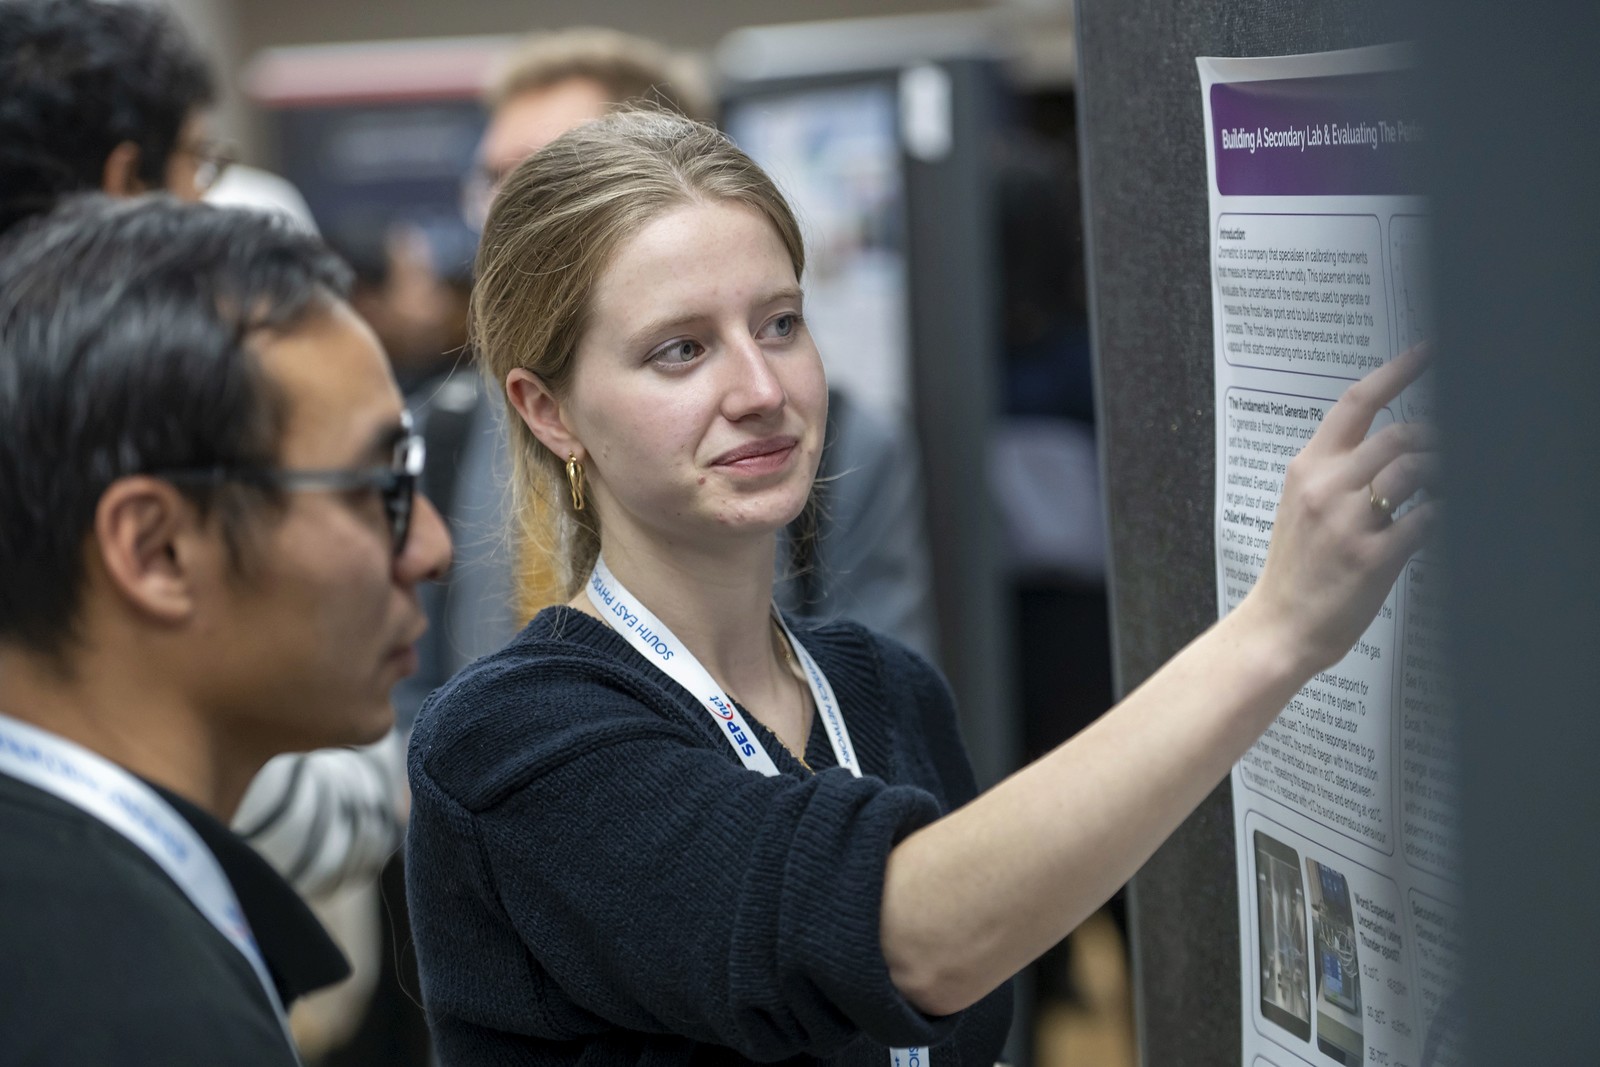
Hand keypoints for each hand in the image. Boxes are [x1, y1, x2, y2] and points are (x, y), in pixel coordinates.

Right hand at [1244, 346, 1439, 674]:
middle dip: (1435, 437)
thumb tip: (1395, 446)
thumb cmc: (1296, 569)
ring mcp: (1349, 522)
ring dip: (1443, 472)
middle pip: (1400, 433)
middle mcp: (1326, 487)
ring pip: (1417, 468)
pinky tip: (1438, 519)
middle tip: (1447, 450)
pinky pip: (1427, 518)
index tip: (1428, 350)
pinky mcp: (1373, 556)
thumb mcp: (1303, 506)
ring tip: (1445, 485)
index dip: (1398, 370)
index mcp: (1307, 468)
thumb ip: (1338, 471)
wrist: (1279, 626)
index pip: (1355, 403)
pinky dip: (1441, 514)